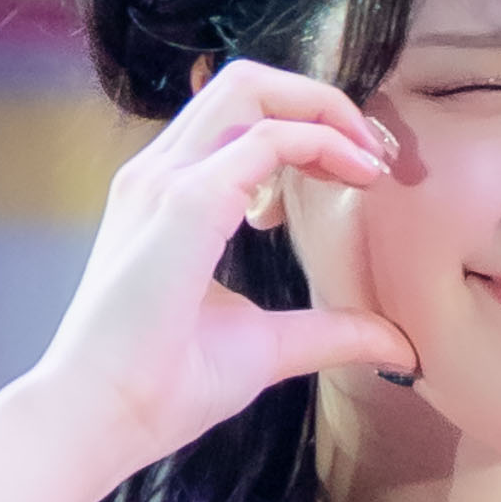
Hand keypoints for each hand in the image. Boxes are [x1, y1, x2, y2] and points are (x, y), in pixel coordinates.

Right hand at [32, 61, 413, 475]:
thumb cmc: (165, 385)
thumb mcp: (267, 346)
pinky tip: (357, 176)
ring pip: (250, 90)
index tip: (359, 175)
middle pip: (246, 85)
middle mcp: (162, 173)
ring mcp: (166, 181)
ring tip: (370, 160)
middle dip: (319, 101)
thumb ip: (330, 332)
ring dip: (321, 110)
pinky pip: (265, 140)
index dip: (308, 129)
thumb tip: (397, 343)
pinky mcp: (184, 203)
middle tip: (373, 154)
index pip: (240, 121)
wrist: (103, 417)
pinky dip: (319, 143)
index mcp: (170, 195)